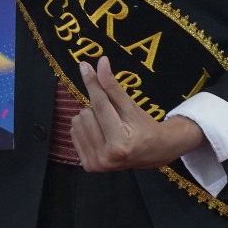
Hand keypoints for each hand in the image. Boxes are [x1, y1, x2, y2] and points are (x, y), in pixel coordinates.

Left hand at [71, 55, 205, 170]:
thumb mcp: (131, 106)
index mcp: (120, 143)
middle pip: (86, 113)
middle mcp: (106, 157)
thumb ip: (113, 87)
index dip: (93, 83)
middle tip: (114, 119)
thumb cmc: (144, 128)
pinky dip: (85, 128)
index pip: (100, 105)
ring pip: (77, 122)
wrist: (153, 153)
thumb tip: (101, 62)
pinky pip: (74, 133)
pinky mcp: (88, 165)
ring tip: (108, 127)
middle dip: (98, 109)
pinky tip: (101, 135)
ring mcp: (96, 163)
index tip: (84, 66)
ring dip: (90, 118)